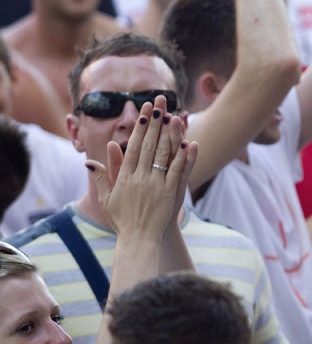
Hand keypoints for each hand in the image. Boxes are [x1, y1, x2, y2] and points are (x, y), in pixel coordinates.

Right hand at [90, 94, 197, 242]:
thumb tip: (90, 160)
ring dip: (170, 134)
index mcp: (125, 177)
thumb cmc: (122, 219)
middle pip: (149, 145)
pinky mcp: (171, 193)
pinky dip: (184, 157)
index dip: (140, 127)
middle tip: (160, 103)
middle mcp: (140, 178)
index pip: (133, 146)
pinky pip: (179, 171)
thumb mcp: (107, 198)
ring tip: (174, 115)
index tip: (144, 111)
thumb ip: (102, 177)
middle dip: (155, 122)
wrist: (138, 240)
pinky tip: (190, 142)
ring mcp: (156, 185)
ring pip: (164, 155)